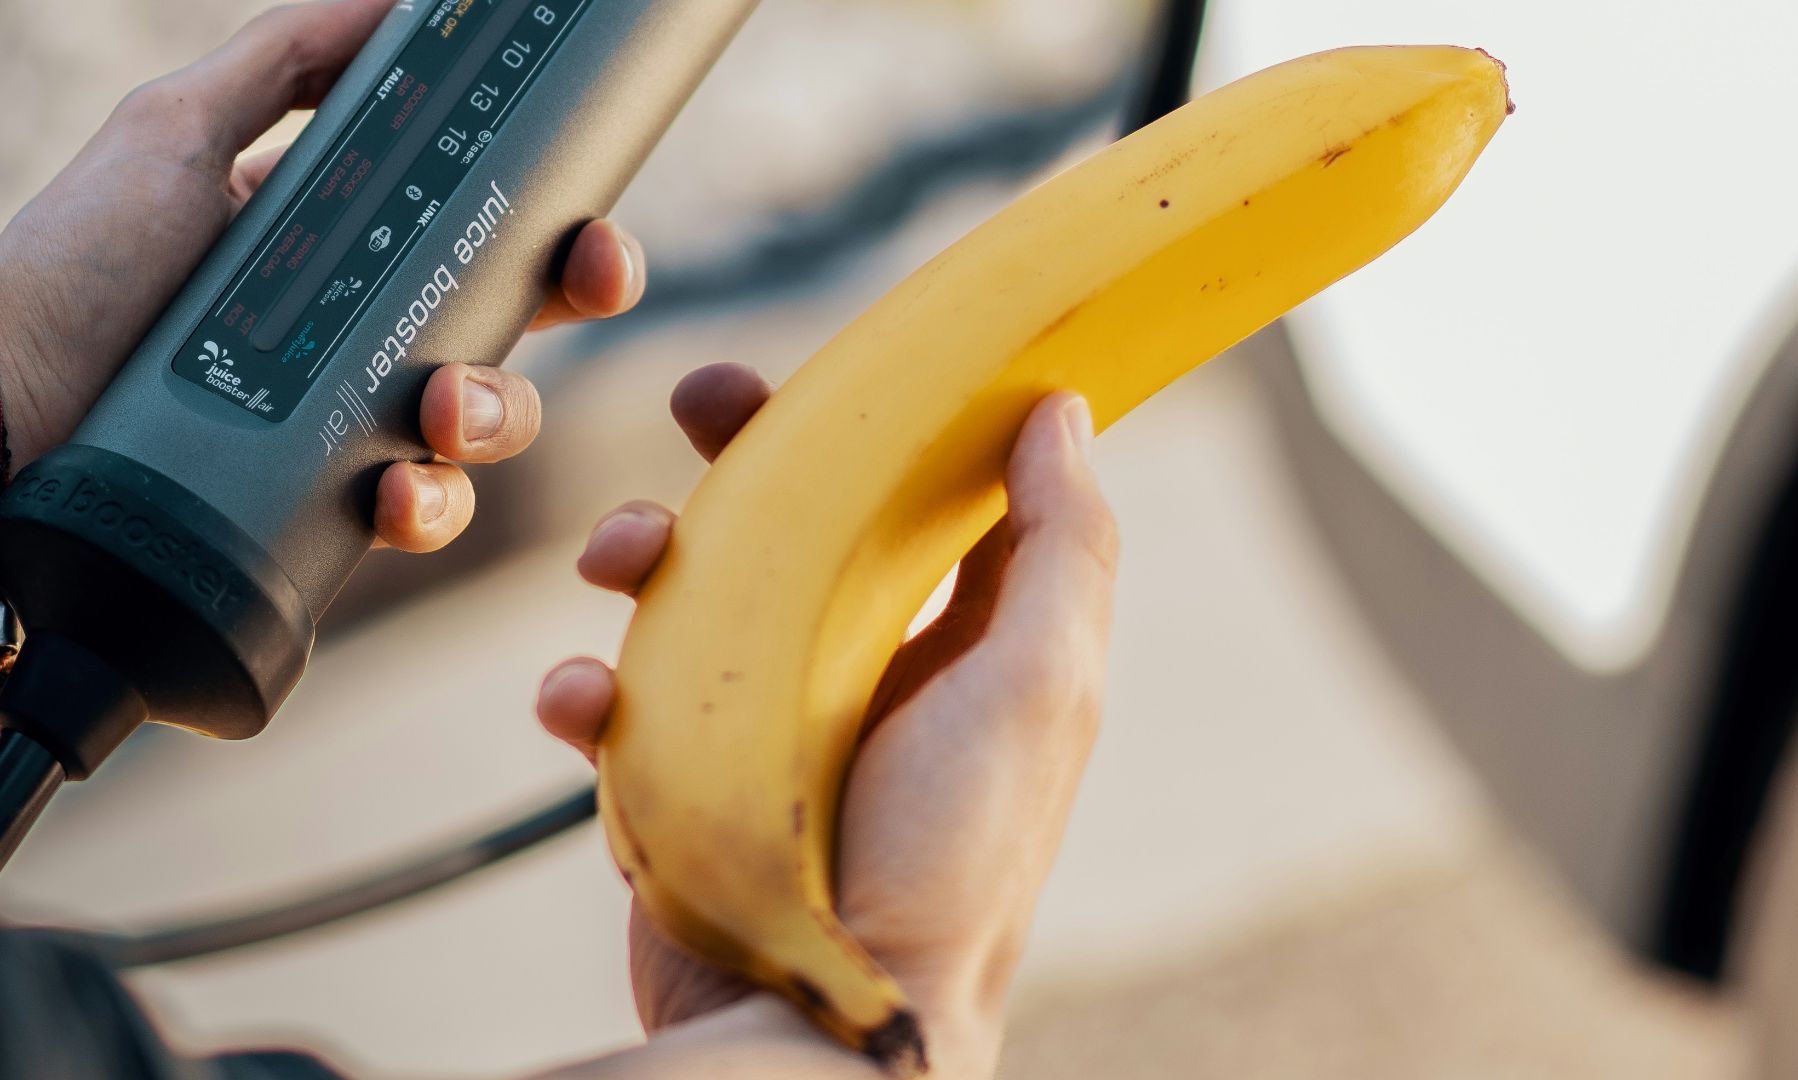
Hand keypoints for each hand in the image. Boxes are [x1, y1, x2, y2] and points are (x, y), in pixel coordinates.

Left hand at [0, 0, 645, 551]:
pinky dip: (427, 505)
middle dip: (568, 309)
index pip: (484, 239)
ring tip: (436, 412)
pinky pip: (421, 514)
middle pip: (515, 326)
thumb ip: (288, 58)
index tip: (589, 234)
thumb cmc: (71, 268)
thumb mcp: (175, 134)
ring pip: (485, 427)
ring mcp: (348, 427)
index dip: (558, 239)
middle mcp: (359, 336)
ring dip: (493, 415)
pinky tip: (391, 492)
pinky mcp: (326, 511)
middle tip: (578, 289)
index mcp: (345, 246)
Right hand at [536, 365, 1118, 1076]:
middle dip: (744, 457)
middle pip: (798, 523)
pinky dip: (582, 686)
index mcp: (960, 637)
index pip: (923, 494)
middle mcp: (866, 669)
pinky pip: (617, 704)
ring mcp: (769, 725)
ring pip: (690, 594)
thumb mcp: (1043, 684)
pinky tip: (578, 700)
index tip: (839, 365)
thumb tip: (1059, 411)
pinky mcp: (685, 782)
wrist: (828, 1019)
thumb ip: (1063, 546)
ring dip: (641, 555)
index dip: (885, 423)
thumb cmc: (952, 861)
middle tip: (701, 403)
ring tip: (615, 560)